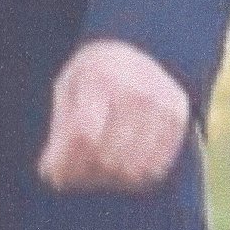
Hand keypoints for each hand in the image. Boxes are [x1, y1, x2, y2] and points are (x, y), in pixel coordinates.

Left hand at [36, 39, 189, 194]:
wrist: (138, 48)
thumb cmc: (95, 74)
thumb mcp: (68, 87)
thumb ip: (61, 130)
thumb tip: (52, 174)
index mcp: (100, 77)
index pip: (84, 134)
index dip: (67, 162)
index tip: (56, 175)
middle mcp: (135, 89)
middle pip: (108, 157)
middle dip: (84, 175)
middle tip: (75, 174)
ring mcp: (160, 105)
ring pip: (133, 170)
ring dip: (109, 181)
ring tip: (96, 171)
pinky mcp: (177, 118)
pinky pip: (155, 169)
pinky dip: (133, 178)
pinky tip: (120, 167)